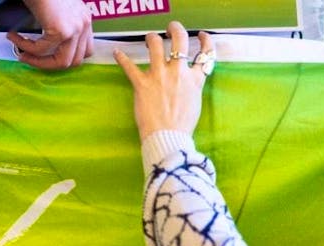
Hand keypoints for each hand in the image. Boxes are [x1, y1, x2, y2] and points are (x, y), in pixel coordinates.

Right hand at [9, 0, 93, 69]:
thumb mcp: (56, 8)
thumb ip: (59, 25)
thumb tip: (44, 48)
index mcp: (84, 19)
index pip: (84, 52)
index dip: (64, 59)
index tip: (44, 56)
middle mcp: (84, 24)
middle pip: (74, 62)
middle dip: (50, 65)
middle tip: (30, 57)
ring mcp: (75, 28)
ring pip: (61, 62)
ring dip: (38, 61)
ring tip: (21, 52)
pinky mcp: (62, 30)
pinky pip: (42, 50)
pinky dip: (25, 47)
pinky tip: (14, 37)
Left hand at [114, 21, 212, 138]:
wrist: (168, 138)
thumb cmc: (182, 126)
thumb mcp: (195, 103)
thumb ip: (192, 87)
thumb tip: (188, 80)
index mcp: (194, 80)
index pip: (206, 55)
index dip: (206, 41)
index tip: (202, 36)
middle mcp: (178, 73)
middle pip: (180, 40)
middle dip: (175, 29)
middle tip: (171, 28)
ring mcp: (159, 76)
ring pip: (155, 44)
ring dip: (151, 39)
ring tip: (149, 40)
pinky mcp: (142, 84)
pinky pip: (129, 66)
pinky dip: (121, 58)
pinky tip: (117, 52)